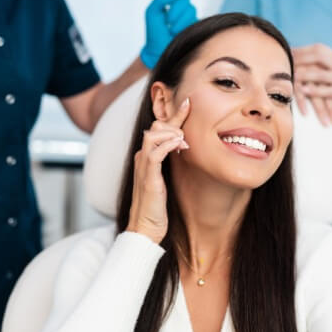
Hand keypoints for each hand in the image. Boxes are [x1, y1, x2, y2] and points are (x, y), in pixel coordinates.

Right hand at [126, 98, 189, 243]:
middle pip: (155, 127)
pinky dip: (167, 145)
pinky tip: (180, 145)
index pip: (158, 129)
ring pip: (153, 135)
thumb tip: (185, 149)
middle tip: (189, 118)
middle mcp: (142, 158)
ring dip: (172, 132)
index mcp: (146, 158)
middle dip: (174, 120)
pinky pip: (155, 153)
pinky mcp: (148, 177)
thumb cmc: (156, 208)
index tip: (187, 103)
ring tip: (184, 140)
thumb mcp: (165, 181)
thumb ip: (170, 164)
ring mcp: (143, 167)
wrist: (145, 229)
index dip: (174, 115)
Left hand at [140, 0, 196, 68]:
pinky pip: (195, 19)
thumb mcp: (152, 13)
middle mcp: (179, 7)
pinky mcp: (195, 25)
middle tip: (168, 20)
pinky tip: (177, 33)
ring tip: (171, 30)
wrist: (160, 52)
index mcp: (168, 2)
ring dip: (180, 19)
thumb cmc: (155, 34)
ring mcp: (188, 16)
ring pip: (191, 8)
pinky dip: (184, 25)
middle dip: (176, 7)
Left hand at [292, 44, 331, 122]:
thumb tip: (301, 59)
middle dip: (301, 58)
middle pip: (319, 55)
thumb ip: (324, 65)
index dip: (302, 50)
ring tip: (291, 76)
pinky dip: (314, 90)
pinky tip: (303, 91)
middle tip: (286, 62)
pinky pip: (327, 90)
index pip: (318, 49)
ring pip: (321, 74)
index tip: (286, 52)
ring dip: (304, 74)